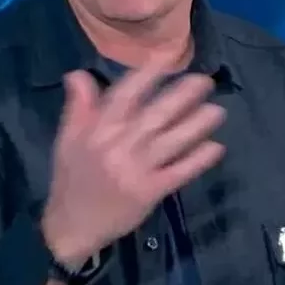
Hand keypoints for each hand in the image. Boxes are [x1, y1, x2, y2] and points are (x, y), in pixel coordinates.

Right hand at [41, 60, 226, 266]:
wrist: (72, 226)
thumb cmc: (71, 178)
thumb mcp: (67, 139)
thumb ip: (78, 106)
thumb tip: (78, 73)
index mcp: (97, 130)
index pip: (124, 95)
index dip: (147, 75)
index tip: (169, 58)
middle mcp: (118, 146)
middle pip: (155, 115)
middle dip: (182, 96)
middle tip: (206, 81)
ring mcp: (136, 170)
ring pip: (171, 142)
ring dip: (196, 125)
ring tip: (218, 111)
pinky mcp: (150, 193)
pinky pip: (178, 173)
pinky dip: (197, 160)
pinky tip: (216, 148)